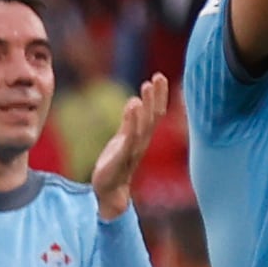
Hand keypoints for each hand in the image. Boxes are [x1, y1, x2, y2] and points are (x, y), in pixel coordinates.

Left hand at [88, 71, 170, 214]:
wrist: (109, 190)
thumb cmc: (116, 165)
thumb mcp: (123, 139)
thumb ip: (129, 122)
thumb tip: (134, 102)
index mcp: (142, 137)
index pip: (155, 113)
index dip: (159, 95)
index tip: (159, 76)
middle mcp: (142, 142)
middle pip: (154, 116)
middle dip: (157, 96)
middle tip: (158, 76)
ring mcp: (133, 149)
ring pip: (145, 124)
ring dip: (147, 104)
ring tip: (147, 85)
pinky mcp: (121, 156)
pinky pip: (130, 136)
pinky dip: (133, 120)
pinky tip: (132, 104)